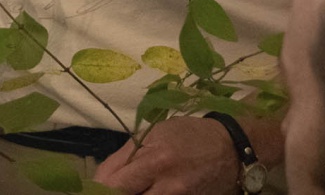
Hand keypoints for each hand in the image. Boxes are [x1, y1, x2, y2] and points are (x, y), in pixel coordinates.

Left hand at [93, 116, 239, 193]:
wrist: (230, 149)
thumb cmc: (187, 135)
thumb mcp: (152, 134)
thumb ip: (124, 157)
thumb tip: (100, 179)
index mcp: (155, 162)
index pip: (115, 185)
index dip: (100, 189)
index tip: (93, 188)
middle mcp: (168, 186)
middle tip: (110, 190)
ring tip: (129, 189)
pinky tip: (147, 191)